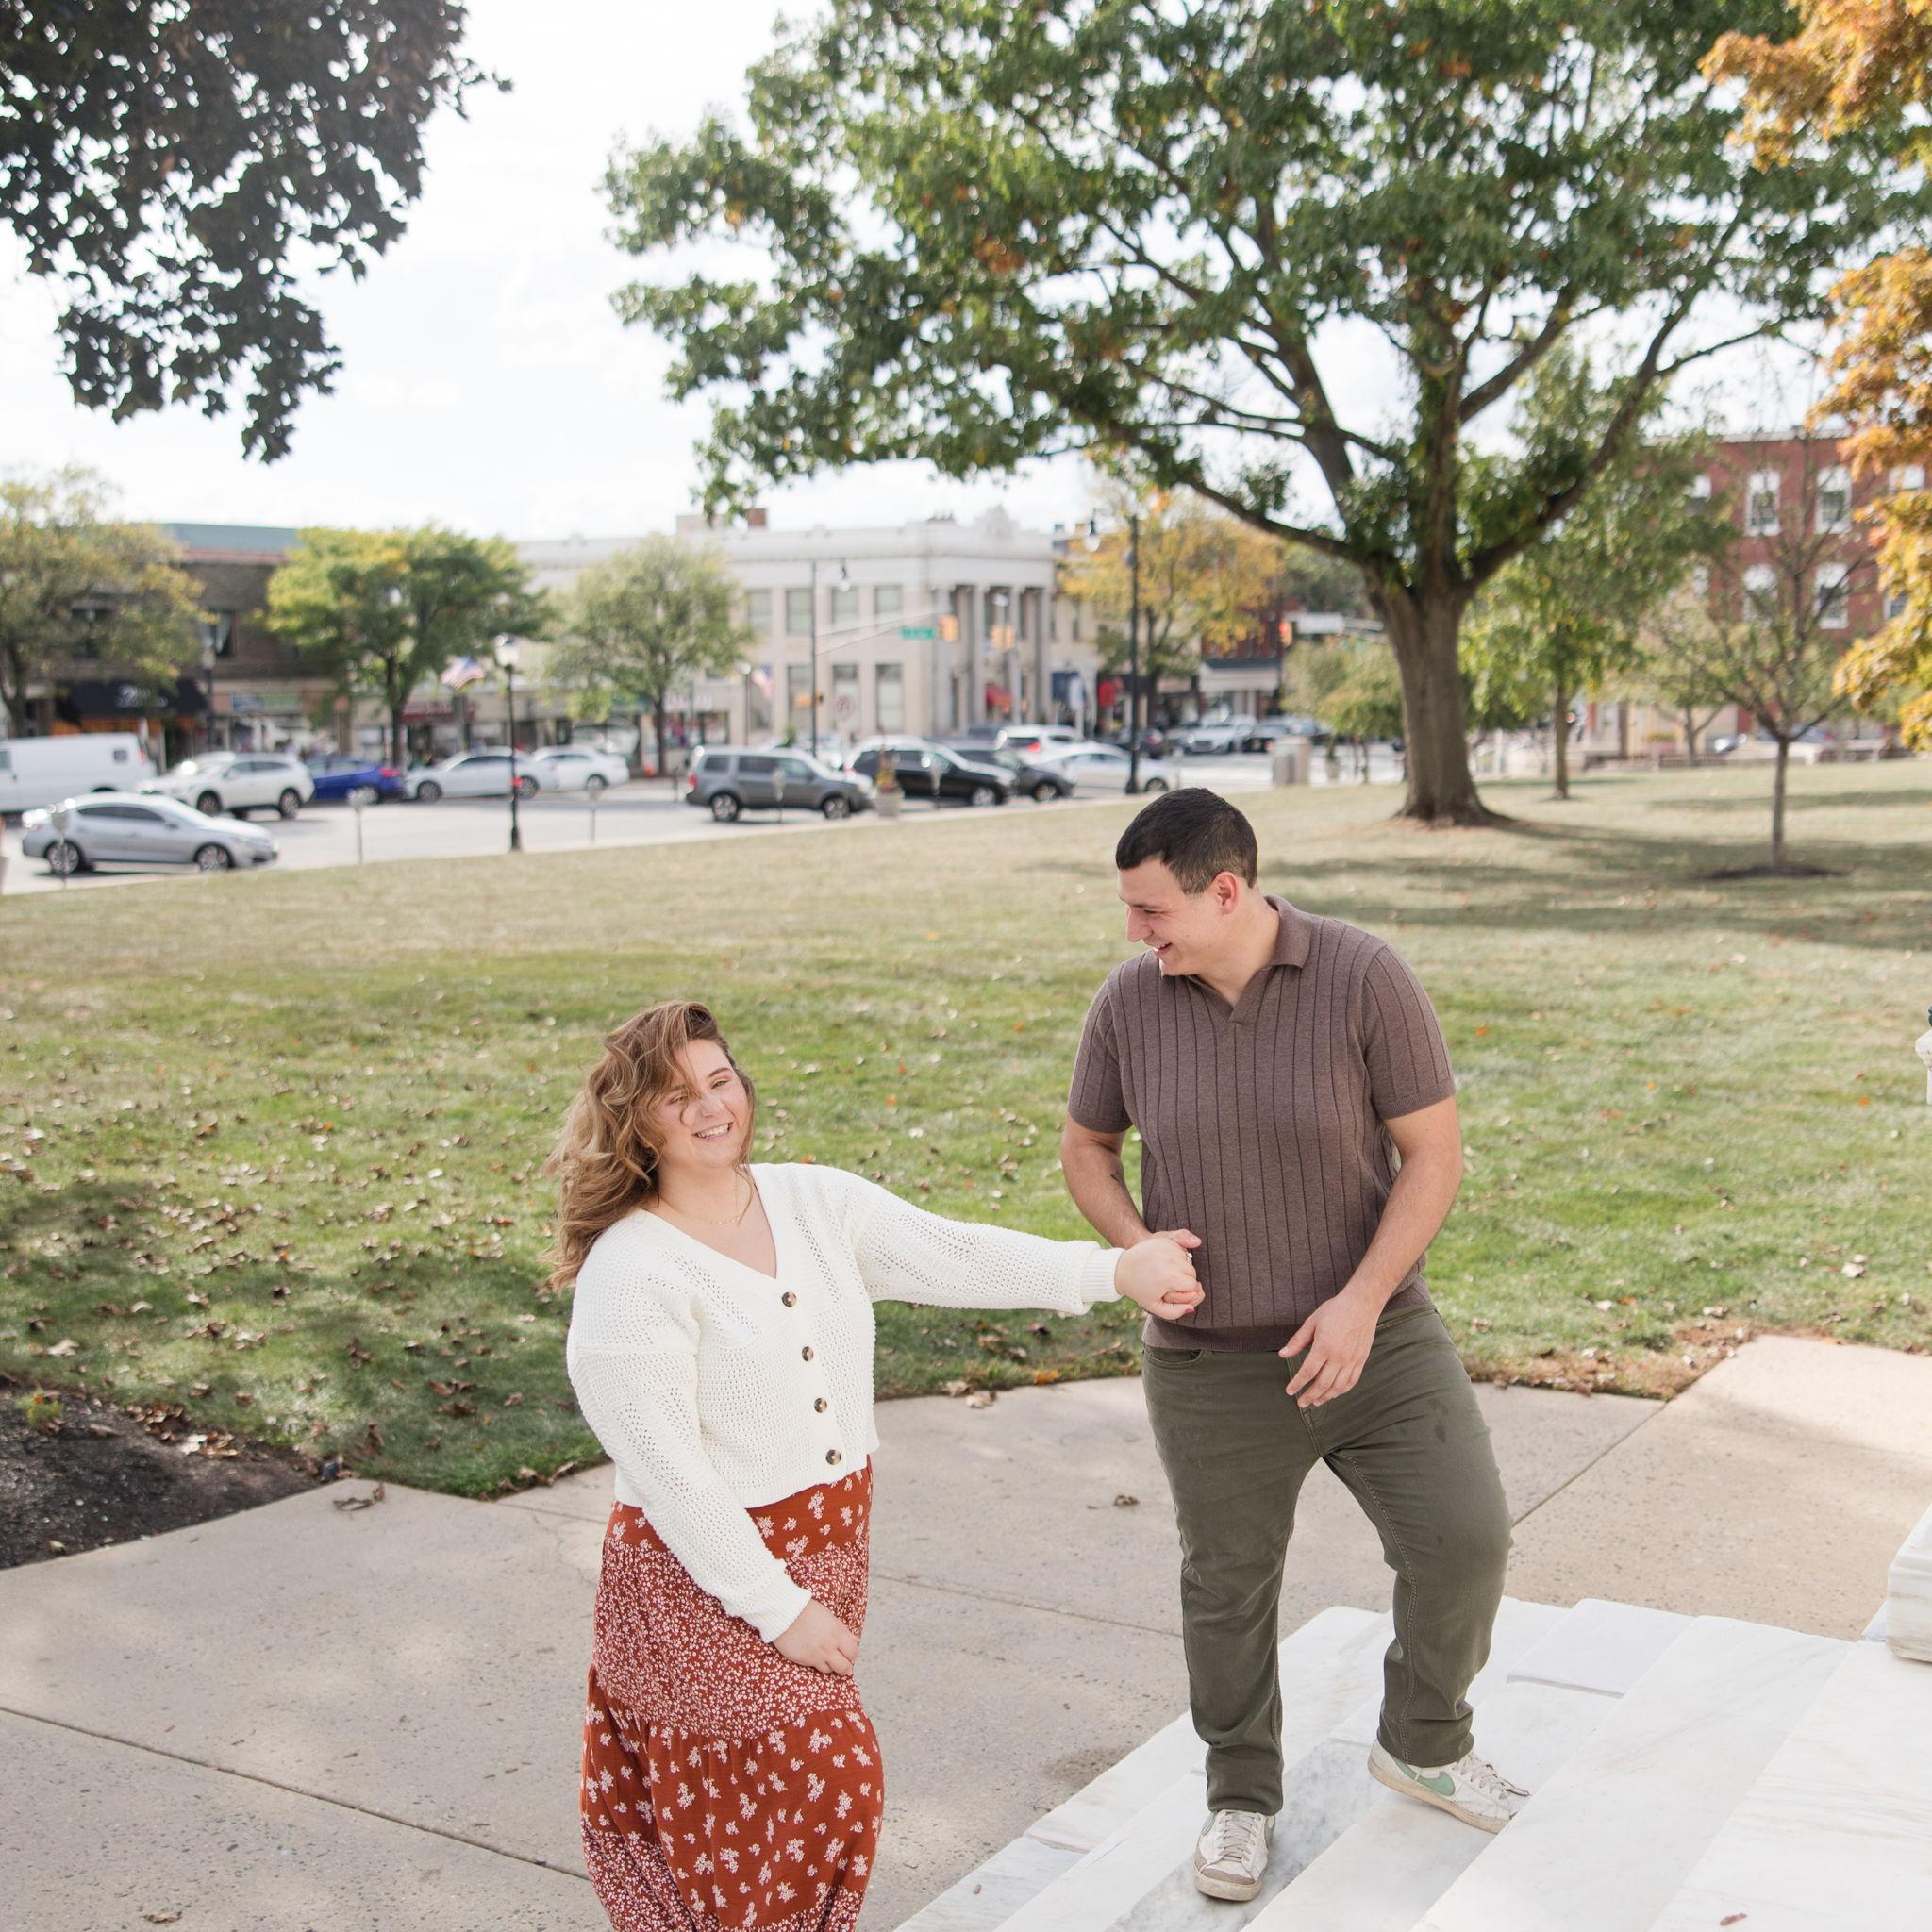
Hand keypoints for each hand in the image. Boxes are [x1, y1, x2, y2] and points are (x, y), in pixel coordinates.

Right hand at [774, 1599, 859, 1676]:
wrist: (786, 1613)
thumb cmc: (808, 1611)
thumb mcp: (830, 1617)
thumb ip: (843, 1631)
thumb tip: (856, 1640)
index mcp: (838, 1632)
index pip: (853, 1652)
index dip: (852, 1655)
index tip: (848, 1654)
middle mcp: (830, 1645)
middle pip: (845, 1667)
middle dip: (845, 1666)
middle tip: (841, 1662)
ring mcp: (818, 1655)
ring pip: (832, 1670)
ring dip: (831, 1666)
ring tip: (827, 1659)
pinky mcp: (807, 1660)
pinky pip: (818, 1669)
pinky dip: (819, 1665)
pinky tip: (816, 1658)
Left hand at [1117, 1230, 1204, 1321]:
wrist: (1122, 1269)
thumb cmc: (1140, 1290)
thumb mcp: (1155, 1306)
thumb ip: (1175, 1312)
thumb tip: (1192, 1308)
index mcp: (1172, 1277)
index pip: (1194, 1286)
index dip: (1184, 1291)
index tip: (1171, 1290)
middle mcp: (1173, 1260)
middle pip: (1193, 1272)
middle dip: (1184, 1279)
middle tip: (1166, 1282)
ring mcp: (1169, 1248)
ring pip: (1189, 1260)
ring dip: (1181, 1267)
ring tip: (1164, 1271)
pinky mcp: (1166, 1240)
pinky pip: (1182, 1249)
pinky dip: (1177, 1256)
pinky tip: (1164, 1261)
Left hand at [1279, 1291, 1378, 1407]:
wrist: (1362, 1304)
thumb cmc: (1336, 1310)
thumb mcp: (1312, 1322)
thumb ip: (1298, 1341)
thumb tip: (1283, 1354)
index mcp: (1324, 1346)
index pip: (1308, 1372)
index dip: (1297, 1384)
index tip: (1289, 1391)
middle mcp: (1339, 1356)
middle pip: (1322, 1384)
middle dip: (1310, 1396)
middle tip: (1301, 1403)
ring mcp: (1352, 1360)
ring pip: (1338, 1387)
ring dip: (1325, 1397)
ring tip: (1316, 1402)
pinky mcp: (1361, 1360)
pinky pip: (1352, 1381)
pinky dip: (1342, 1391)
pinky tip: (1334, 1393)